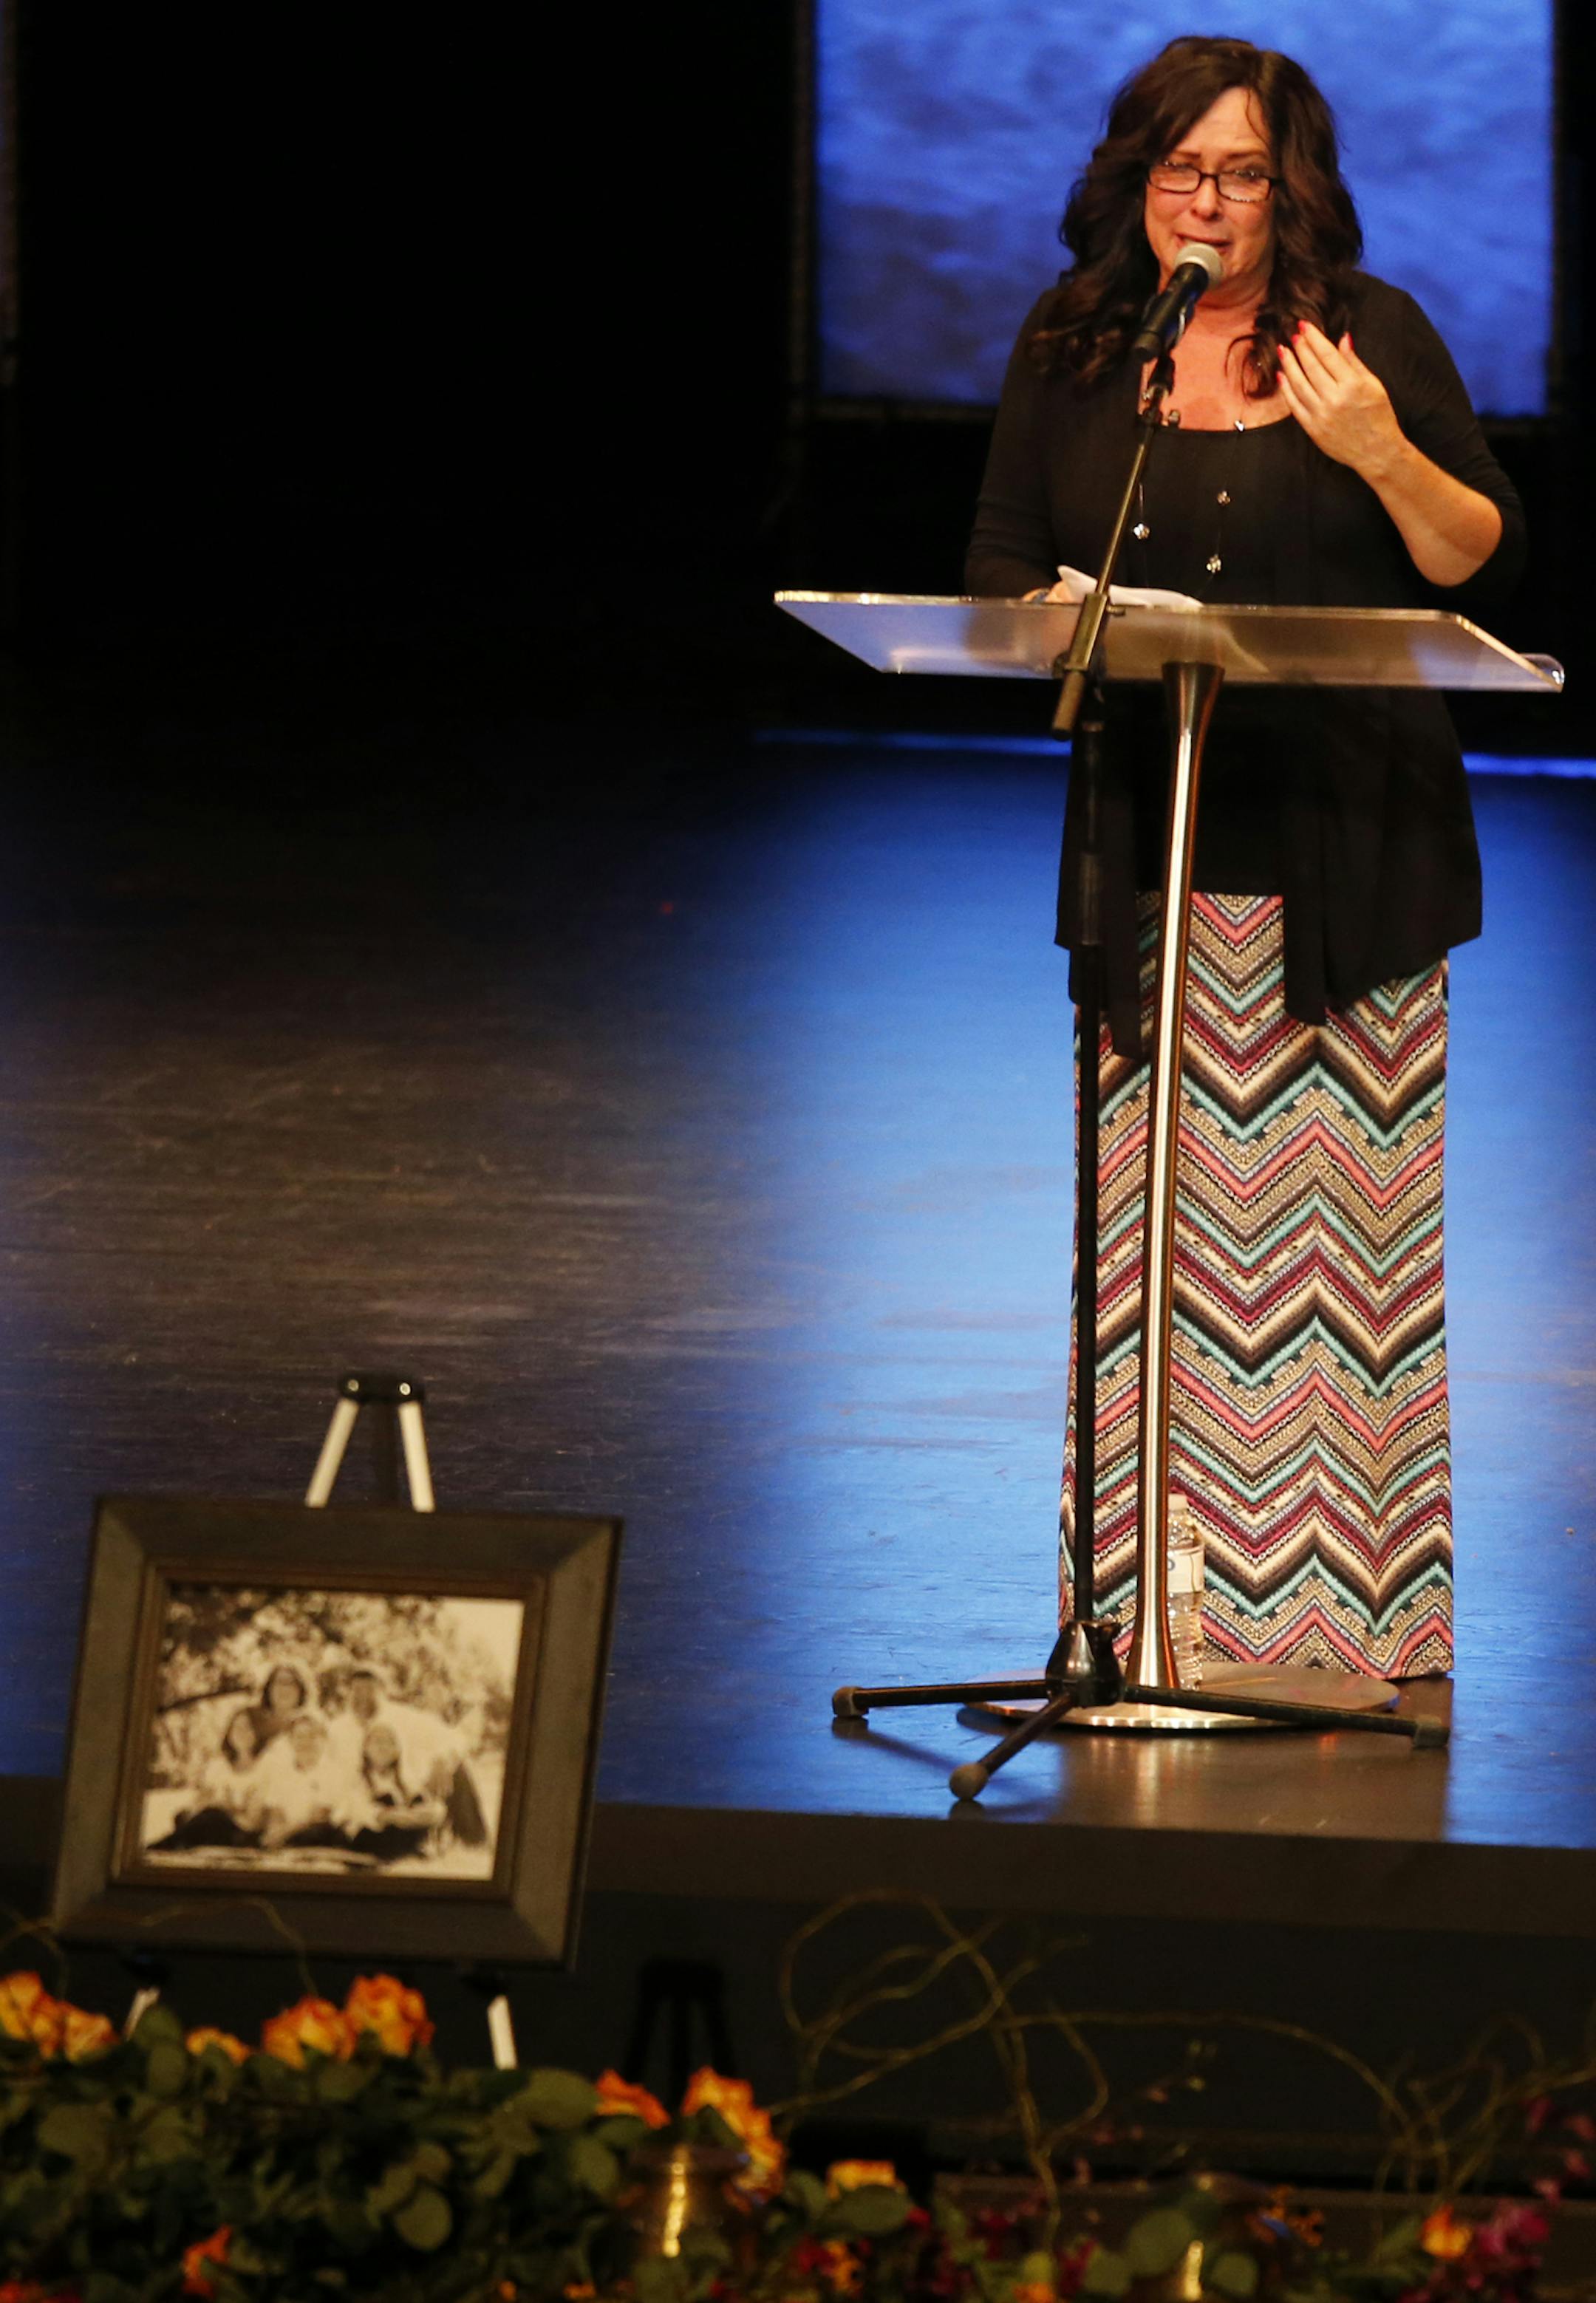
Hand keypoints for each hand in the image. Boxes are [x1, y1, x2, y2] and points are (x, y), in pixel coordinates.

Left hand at [1278, 322, 1404, 480]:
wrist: (1377, 451)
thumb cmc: (1379, 416)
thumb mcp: (1374, 385)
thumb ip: (1354, 362)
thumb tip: (1342, 338)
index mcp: (1352, 385)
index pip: (1328, 355)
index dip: (1314, 338)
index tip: (1304, 326)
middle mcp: (1334, 398)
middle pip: (1311, 367)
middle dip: (1301, 348)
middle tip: (1293, 335)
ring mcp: (1321, 415)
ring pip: (1299, 385)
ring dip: (1289, 365)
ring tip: (1283, 350)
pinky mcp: (1313, 429)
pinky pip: (1295, 406)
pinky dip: (1286, 390)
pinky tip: (1282, 376)